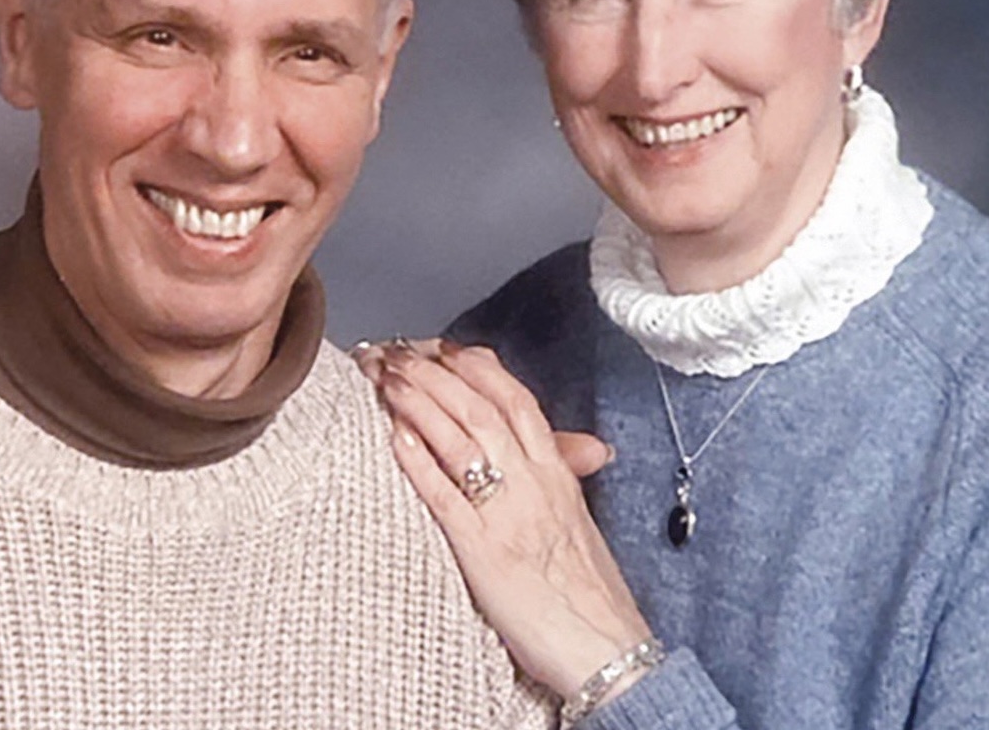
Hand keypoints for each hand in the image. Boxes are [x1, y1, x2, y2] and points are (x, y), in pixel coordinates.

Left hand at [352, 337, 652, 701]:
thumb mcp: (577, 518)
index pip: (517, 400)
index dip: (478, 368)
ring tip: (389, 379)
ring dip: (423, 403)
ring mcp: (508, 512)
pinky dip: (420, 462)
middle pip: (484, 407)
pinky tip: (395, 437)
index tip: (445, 347)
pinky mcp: (483, 550)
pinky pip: (447, 496)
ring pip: (464, 438)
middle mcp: (534, 481)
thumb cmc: (586, 588)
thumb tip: (583, 445)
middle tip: (403, 352)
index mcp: (556, 472)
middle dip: (440, 374)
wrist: (605, 647)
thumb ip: (566, 473)